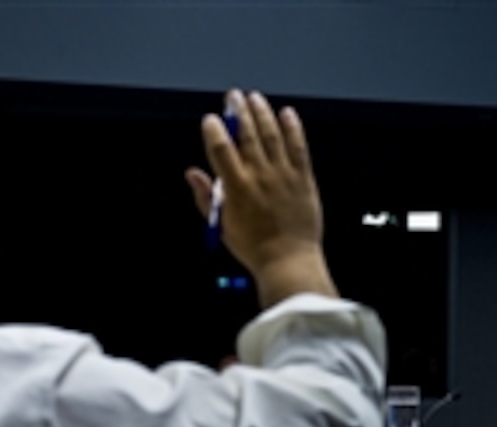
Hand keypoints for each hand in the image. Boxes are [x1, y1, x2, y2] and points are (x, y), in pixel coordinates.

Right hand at [185, 89, 335, 306]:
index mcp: (237, 187)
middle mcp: (260, 176)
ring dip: (262, 113)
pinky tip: (287, 113)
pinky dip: (292, 128)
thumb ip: (205, 197)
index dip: (214, 129)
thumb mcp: (221, 225)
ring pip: (271, 135)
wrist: (288, 261)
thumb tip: (192, 174)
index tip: (211, 119)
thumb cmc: (255, 248)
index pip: (220, 147)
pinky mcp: (303, 179)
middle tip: (233, 96)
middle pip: (247, 134)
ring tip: (255, 98)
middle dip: (238, 111)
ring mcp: (283, 175)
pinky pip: (298, 147)